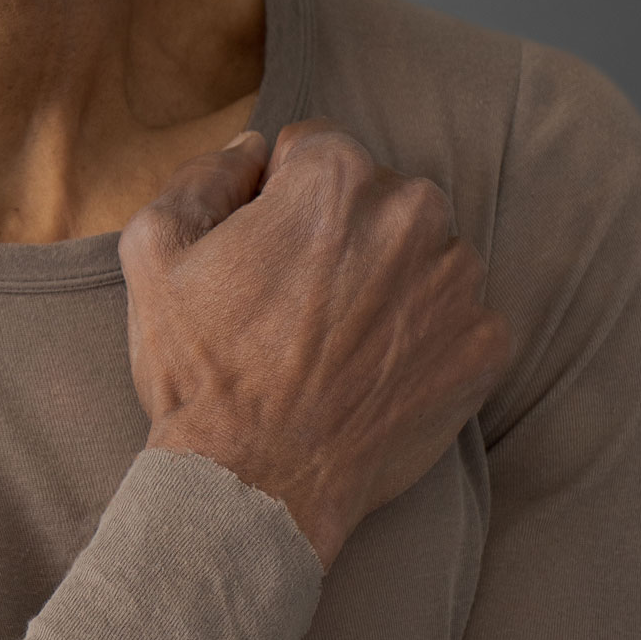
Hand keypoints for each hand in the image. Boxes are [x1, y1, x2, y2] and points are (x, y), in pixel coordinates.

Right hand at [119, 121, 512, 567]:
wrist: (254, 489)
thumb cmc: (200, 371)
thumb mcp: (153, 251)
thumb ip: (204, 175)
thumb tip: (253, 150)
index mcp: (335, 177)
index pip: (313, 150)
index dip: (277, 200)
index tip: (260, 255)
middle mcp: (413, 213)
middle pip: (376, 197)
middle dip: (340, 234)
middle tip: (295, 306)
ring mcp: (459, 282)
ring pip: (422, 253)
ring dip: (388, 281)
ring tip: (335, 344)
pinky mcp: (487, 345)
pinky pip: (457, 316)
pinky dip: (424, 336)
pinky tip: (373, 373)